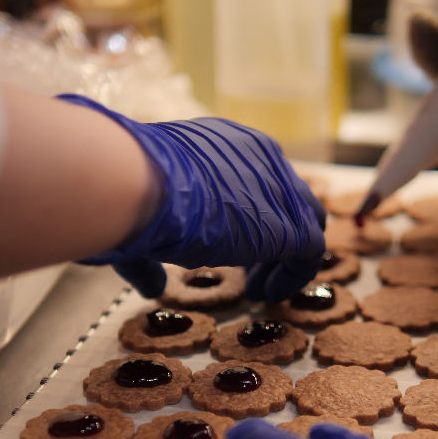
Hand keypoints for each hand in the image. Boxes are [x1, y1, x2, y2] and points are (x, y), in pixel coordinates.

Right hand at [56, 94, 325, 301]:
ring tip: (258, 290)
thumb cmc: (127, 191)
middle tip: (248, 275)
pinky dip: (294, 276)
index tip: (230, 248)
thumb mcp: (144, 211)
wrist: (134, 185)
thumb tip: (152, 286)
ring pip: (305, 223)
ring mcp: (280, 189)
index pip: (257, 179)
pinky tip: (266, 295)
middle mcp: (261, 157)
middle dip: (272, 238)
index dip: (248, 216)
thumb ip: (155, 252)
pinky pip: (310, 252)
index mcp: (228, 143)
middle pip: (286, 200)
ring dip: (285, 260)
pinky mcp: (289, 225)